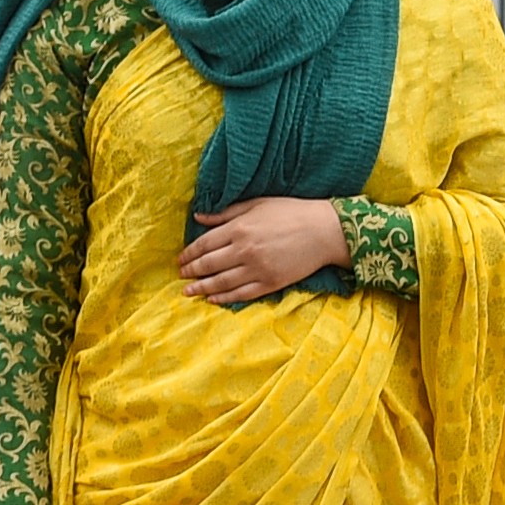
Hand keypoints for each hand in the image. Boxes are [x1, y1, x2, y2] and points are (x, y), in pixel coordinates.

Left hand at [180, 196, 348, 305]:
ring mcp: (257, 269)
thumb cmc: (291, 212)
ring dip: (202, 288)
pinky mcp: (270, 283)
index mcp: (239, 228)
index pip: (205, 244)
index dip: (189, 253)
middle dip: (191, 272)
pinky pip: (241, 294)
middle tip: (181, 276)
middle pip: (209, 265)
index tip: (180, 259)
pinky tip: (213, 300)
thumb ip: (226, 213)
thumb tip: (199, 217)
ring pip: (221, 282)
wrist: (324, 230)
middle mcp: (244, 250)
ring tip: (189, 292)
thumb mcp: (257, 204)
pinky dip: (224, 298)